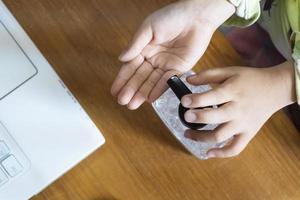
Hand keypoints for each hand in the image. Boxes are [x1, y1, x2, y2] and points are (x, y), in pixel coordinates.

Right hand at [111, 0, 234, 109]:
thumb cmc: (171, 17)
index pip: (130, 66)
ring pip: (151, 82)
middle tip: (122, 101)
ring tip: (132, 104)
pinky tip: (149, 99)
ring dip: (141, 93)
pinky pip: (167, 81)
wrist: (196, 17)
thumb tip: (121, 58)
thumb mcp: (148, 28)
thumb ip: (135, 45)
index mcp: (144, 48)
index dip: (122, 79)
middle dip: (130, 89)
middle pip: (139, 77)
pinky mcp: (178, 68)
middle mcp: (153, 58)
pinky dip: (158, 90)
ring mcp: (165, 64)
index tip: (114, 90)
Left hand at [182, 63, 295, 157]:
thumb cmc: (249, 79)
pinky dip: (222, 153)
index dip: (196, 100)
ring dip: (201, 138)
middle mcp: (238, 109)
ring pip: (221, 136)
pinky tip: (208, 152)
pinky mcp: (248, 133)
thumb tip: (187, 80)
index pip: (213, 97)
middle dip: (198, 118)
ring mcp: (243, 123)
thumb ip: (208, 75)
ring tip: (187, 134)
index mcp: (233, 91)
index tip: (184, 101)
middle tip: (185, 117)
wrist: (275, 89)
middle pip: (216, 118)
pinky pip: (235, 148)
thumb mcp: (230, 71)